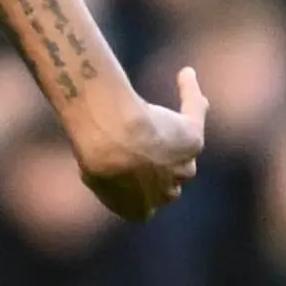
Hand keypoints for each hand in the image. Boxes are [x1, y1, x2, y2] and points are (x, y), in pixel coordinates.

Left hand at [66, 67, 208, 223]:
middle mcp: (165, 195)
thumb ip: (101, 170)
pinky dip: (191, 94)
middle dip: (160, 167)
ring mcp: (182, 169)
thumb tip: (96, 163)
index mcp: (138, 210)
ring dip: (178, 135)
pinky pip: (195, 112)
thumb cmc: (94, 155)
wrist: (112, 141)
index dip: (138, 183)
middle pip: (169, 181)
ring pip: (184, 154)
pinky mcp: (192, 141)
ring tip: (164, 117)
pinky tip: (184, 75)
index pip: (146, 201)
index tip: (127, 165)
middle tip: (146, 144)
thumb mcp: (90, 167)